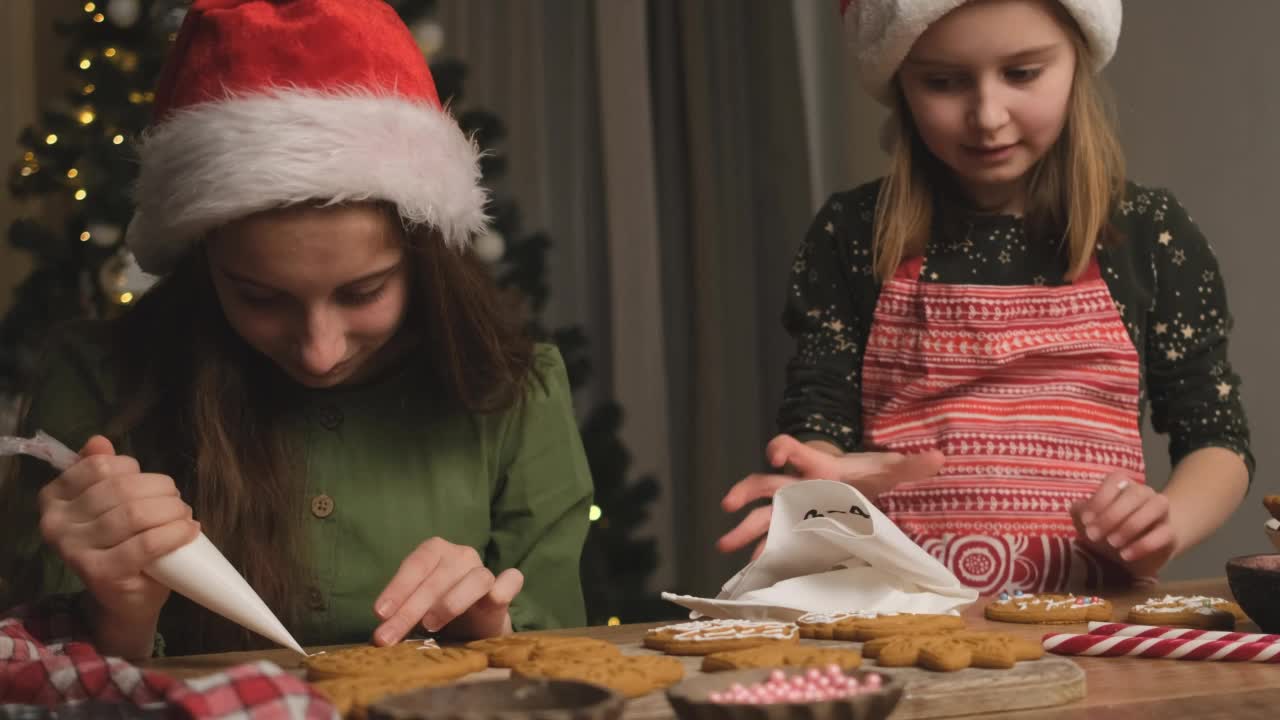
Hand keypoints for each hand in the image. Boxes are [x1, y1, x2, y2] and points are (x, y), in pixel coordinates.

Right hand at [36, 436, 197, 628]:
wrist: (124, 599)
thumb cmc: (118, 543)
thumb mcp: (108, 504)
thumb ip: (100, 471)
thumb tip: (99, 441)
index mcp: (54, 499)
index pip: (101, 466)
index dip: (134, 469)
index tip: (149, 484)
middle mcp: (56, 524)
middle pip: (122, 488)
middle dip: (161, 490)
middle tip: (176, 502)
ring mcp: (76, 551)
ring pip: (135, 513)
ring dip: (172, 510)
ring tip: (183, 517)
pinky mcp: (101, 574)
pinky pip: (147, 543)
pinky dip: (175, 533)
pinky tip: (189, 530)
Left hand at [374, 537, 522, 644]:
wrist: (474, 627)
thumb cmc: (437, 613)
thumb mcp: (414, 610)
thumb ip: (399, 616)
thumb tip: (378, 637)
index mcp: (435, 552)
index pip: (416, 564)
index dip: (398, 588)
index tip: (380, 614)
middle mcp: (462, 556)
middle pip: (439, 577)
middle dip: (410, 608)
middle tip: (389, 637)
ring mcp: (486, 571)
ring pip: (475, 579)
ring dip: (451, 601)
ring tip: (429, 626)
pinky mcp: (507, 589)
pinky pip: (511, 581)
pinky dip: (503, 589)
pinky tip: (494, 600)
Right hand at [717, 434, 944, 557]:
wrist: (855, 484)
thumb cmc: (866, 474)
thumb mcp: (887, 468)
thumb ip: (911, 465)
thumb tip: (942, 456)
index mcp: (817, 467)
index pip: (796, 450)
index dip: (784, 448)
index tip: (776, 454)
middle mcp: (798, 486)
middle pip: (766, 483)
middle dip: (746, 492)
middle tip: (727, 505)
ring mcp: (793, 509)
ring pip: (762, 515)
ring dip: (743, 530)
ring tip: (723, 546)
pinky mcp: (795, 530)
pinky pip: (773, 541)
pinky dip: (762, 554)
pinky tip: (751, 571)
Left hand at [1071, 472, 1177, 579]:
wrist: (1138, 551)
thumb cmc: (1109, 530)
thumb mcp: (1089, 522)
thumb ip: (1080, 512)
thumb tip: (1078, 509)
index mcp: (1123, 485)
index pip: (1116, 480)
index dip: (1099, 499)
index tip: (1085, 520)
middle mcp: (1145, 493)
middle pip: (1135, 493)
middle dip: (1112, 515)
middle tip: (1094, 535)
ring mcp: (1161, 512)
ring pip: (1155, 507)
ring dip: (1131, 525)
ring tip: (1112, 543)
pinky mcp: (1170, 533)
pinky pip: (1164, 533)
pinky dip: (1144, 544)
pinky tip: (1126, 555)